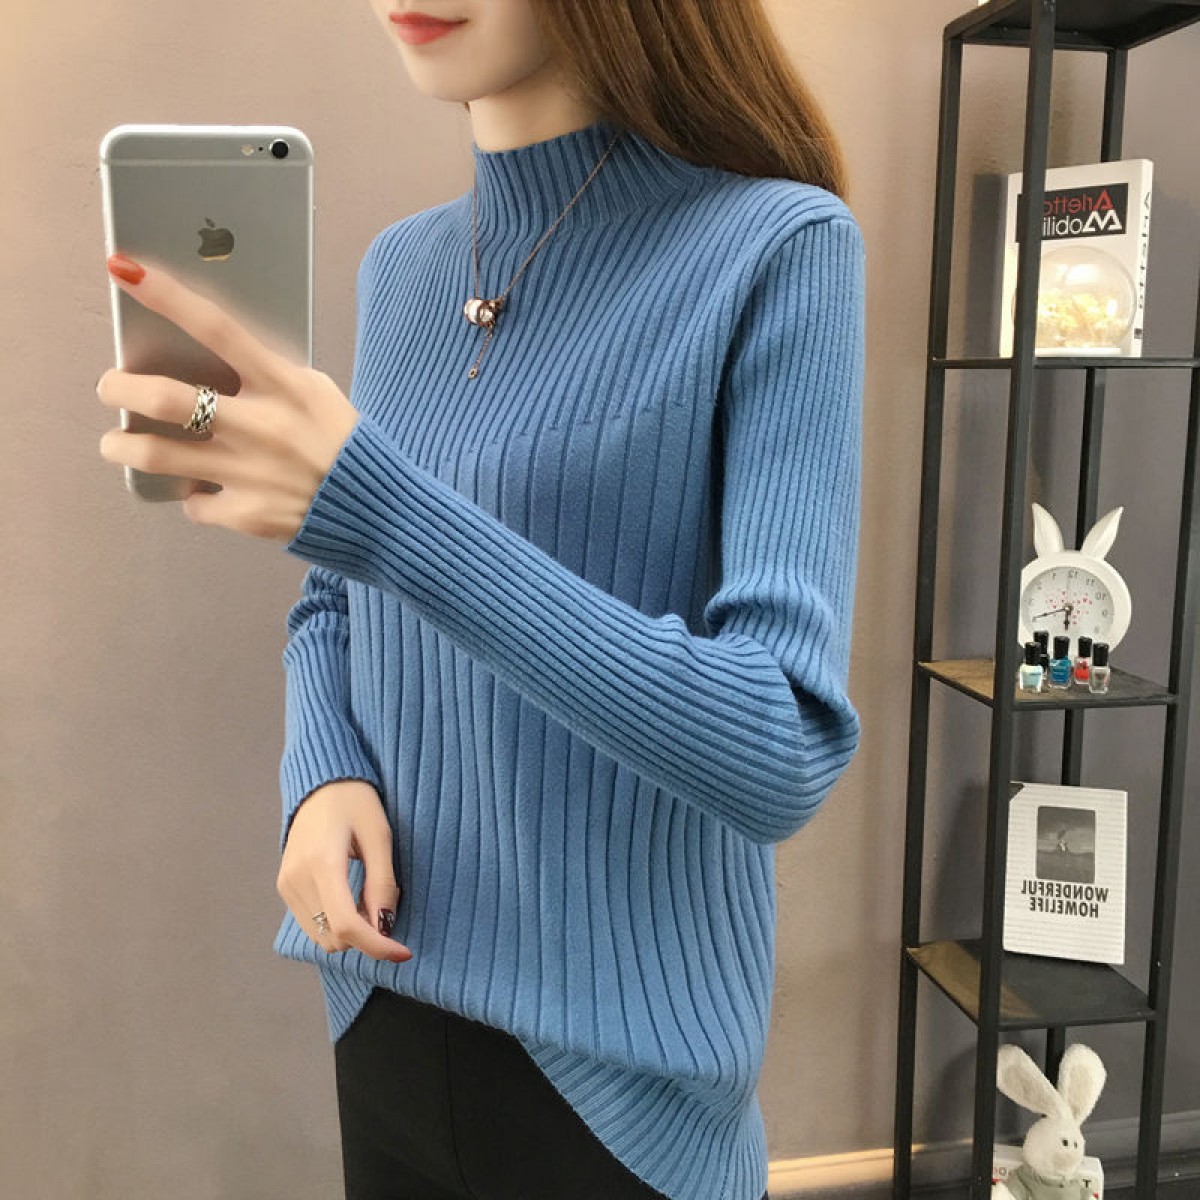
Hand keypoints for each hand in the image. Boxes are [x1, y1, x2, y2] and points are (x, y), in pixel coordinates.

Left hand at [96, 254, 358, 541]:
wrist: (377, 509)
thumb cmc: (342, 442)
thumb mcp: (316, 392)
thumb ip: (268, 374)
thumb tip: (206, 356)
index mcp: (282, 386)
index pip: (217, 329)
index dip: (167, 296)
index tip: (123, 268)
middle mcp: (261, 427)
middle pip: (164, 399)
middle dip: (119, 388)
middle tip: (112, 387)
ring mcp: (250, 473)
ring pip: (156, 456)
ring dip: (122, 446)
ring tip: (117, 442)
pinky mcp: (246, 514)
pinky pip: (196, 502)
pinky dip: (191, 495)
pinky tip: (199, 489)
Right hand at [277, 779, 412, 962]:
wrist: (321, 784)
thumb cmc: (355, 802)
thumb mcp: (379, 836)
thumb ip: (382, 883)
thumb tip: (385, 927)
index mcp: (322, 863)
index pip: (346, 925)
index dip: (377, 946)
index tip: (404, 952)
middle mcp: (297, 878)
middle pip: (333, 938)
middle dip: (366, 937)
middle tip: (387, 911)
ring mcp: (286, 884)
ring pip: (321, 937)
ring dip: (350, 933)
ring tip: (368, 902)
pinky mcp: (284, 886)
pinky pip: (312, 924)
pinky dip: (335, 925)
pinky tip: (351, 902)